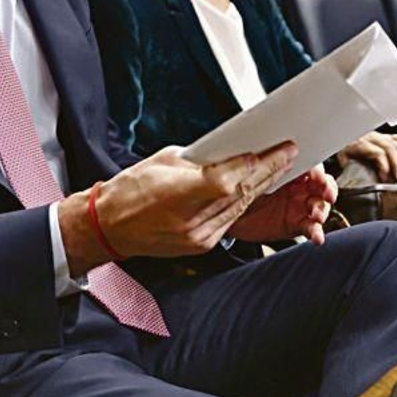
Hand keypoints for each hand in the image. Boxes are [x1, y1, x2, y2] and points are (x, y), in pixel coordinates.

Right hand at [57, 142, 298, 273]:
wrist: (109, 227)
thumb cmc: (129, 191)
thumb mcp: (164, 161)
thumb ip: (200, 160)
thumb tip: (227, 154)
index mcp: (182, 194)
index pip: (232, 178)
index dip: (259, 164)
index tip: (276, 151)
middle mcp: (194, 220)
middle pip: (242, 193)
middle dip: (269, 173)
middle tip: (287, 155)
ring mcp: (199, 237)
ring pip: (240, 208)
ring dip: (261, 188)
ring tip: (277, 170)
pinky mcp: (201, 245)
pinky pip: (231, 220)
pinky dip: (243, 203)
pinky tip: (254, 190)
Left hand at [231, 166, 337, 244]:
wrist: (232, 217)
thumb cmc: (241, 192)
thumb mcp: (252, 179)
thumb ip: (266, 170)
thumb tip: (275, 157)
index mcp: (291, 171)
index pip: (311, 167)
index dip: (318, 171)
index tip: (317, 177)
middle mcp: (299, 187)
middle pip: (322, 185)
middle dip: (328, 189)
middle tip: (327, 195)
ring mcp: (299, 207)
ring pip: (320, 206)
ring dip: (323, 210)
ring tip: (317, 216)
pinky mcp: (297, 225)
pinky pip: (311, 228)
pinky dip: (316, 233)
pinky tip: (317, 237)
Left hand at [340, 131, 396, 181]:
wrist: (342, 136)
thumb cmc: (344, 149)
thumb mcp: (343, 160)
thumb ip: (350, 169)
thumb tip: (358, 181)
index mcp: (360, 143)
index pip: (378, 153)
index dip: (385, 167)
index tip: (385, 179)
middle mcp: (372, 137)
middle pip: (391, 148)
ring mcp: (380, 135)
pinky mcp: (386, 136)